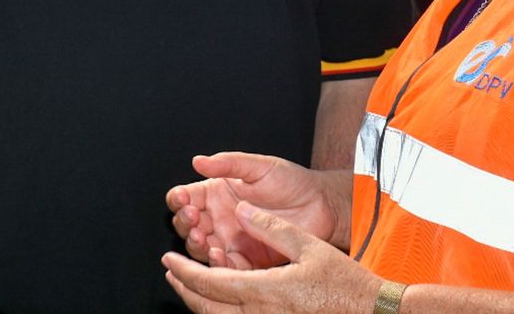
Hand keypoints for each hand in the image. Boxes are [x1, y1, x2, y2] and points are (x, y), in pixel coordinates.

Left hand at [163, 202, 379, 313]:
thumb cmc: (345, 282)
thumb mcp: (308, 245)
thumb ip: (270, 226)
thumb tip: (240, 209)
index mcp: (264, 292)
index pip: (210, 283)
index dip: (185, 272)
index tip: (168, 260)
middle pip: (206, 308)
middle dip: (184, 289)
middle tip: (170, 272)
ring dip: (198, 303)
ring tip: (188, 285)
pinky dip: (219, 313)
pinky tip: (220, 301)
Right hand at [167, 154, 339, 269]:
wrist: (320, 206)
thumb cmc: (291, 182)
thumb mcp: (258, 167)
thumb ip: (228, 164)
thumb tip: (198, 161)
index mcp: (216, 193)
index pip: (185, 197)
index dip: (178, 199)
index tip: (182, 198)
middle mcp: (217, 218)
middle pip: (186, 225)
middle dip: (184, 223)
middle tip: (193, 219)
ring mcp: (229, 240)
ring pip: (200, 248)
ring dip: (196, 245)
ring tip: (203, 239)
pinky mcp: (245, 261)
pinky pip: (224, 267)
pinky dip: (217, 265)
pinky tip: (219, 256)